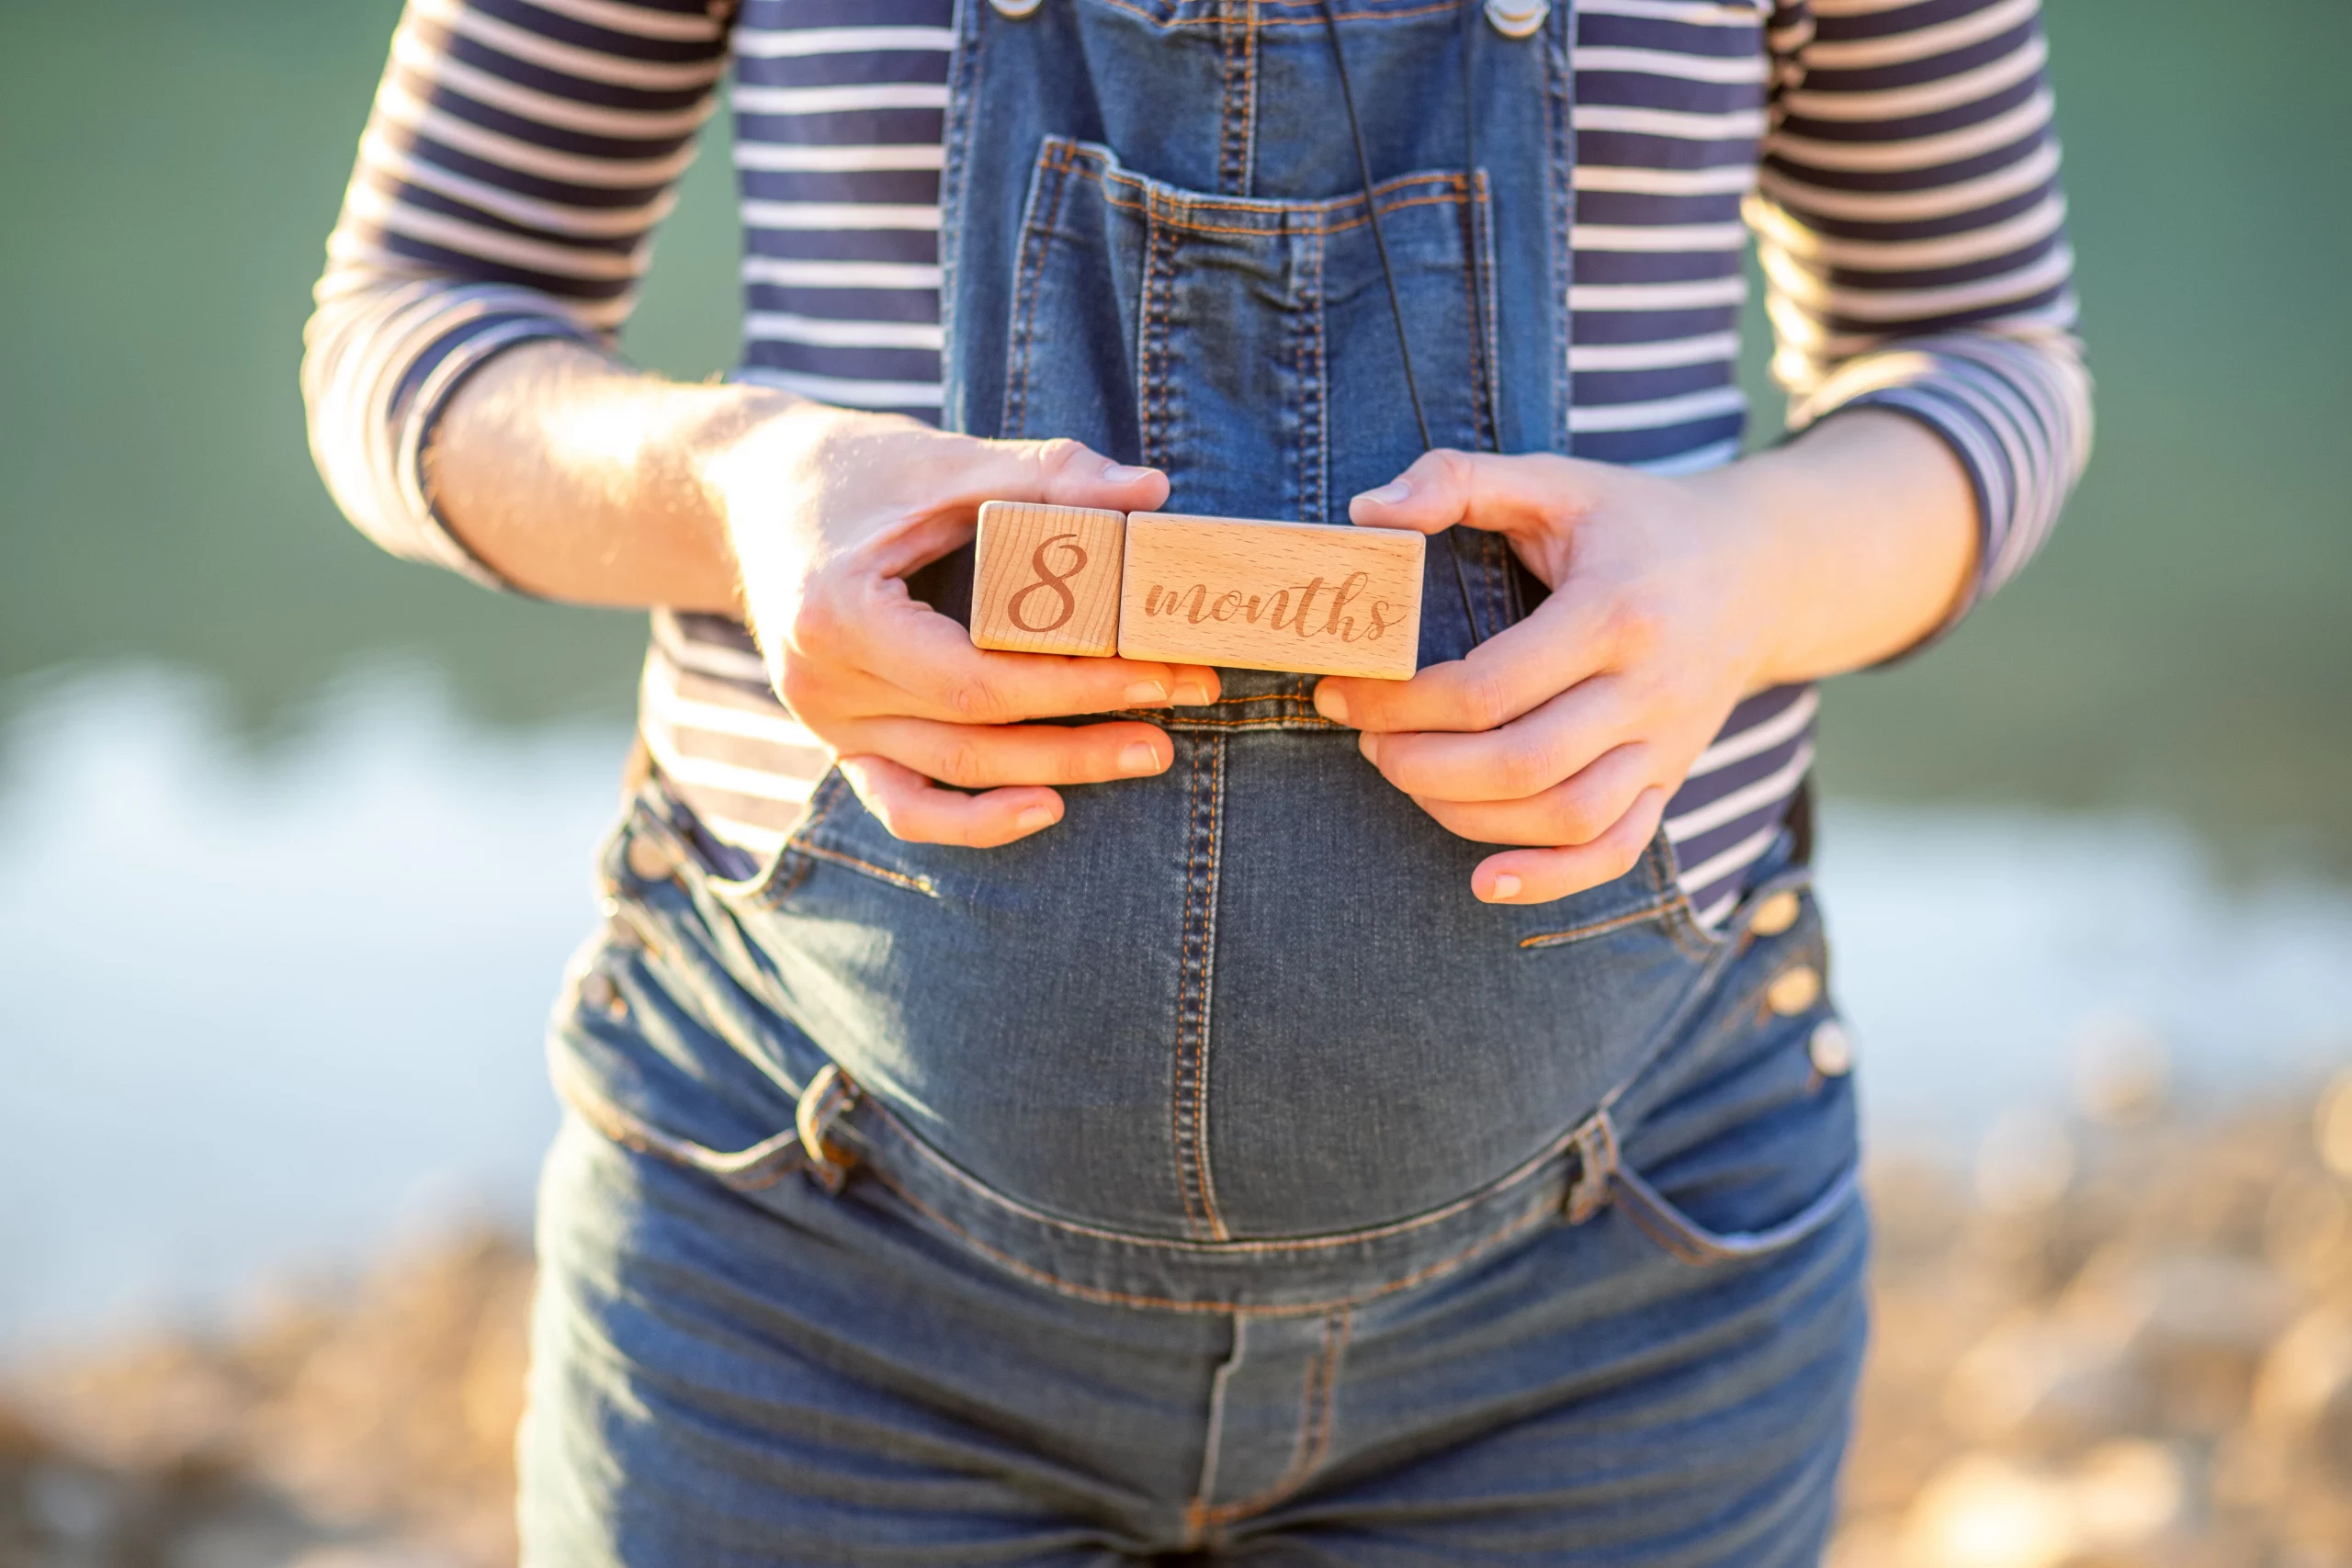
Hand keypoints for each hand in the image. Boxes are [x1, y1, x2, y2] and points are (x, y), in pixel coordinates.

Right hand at [708, 401, 1219, 846]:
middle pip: (973, 737)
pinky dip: (973, 819)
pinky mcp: (838, 739)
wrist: (751, 491)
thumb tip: (1153, 495)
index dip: (1078, 684)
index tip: (1166, 667)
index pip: (977, 678)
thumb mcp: (944, 461)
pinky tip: (1046, 808)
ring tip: (1148, 752)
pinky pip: (904, 804)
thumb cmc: (850, 469)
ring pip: (951, 776)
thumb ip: (1045, 476)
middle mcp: (821, 685)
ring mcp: (825, 722)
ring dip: (1056, 771)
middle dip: (1089, 729)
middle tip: (1187, 702)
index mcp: (838, 614)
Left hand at [1311, 449, 1780, 904]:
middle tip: (1367, 739)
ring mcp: (1666, 745)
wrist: (1764, 570)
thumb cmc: (1639, 522)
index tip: (1343, 690)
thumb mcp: (1557, 480)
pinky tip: (1487, 881)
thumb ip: (1459, 478)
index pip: (1490, 688)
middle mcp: (1649, 690)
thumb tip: (1368, 514)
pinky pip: (1617, 851)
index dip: (1400, 702)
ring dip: (1466, 816)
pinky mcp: (1671, 780)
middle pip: (1523, 765)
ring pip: (1565, 818)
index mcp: (1615, 612)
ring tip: (1407, 777)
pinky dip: (1552, 878)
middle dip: (1422, 766)